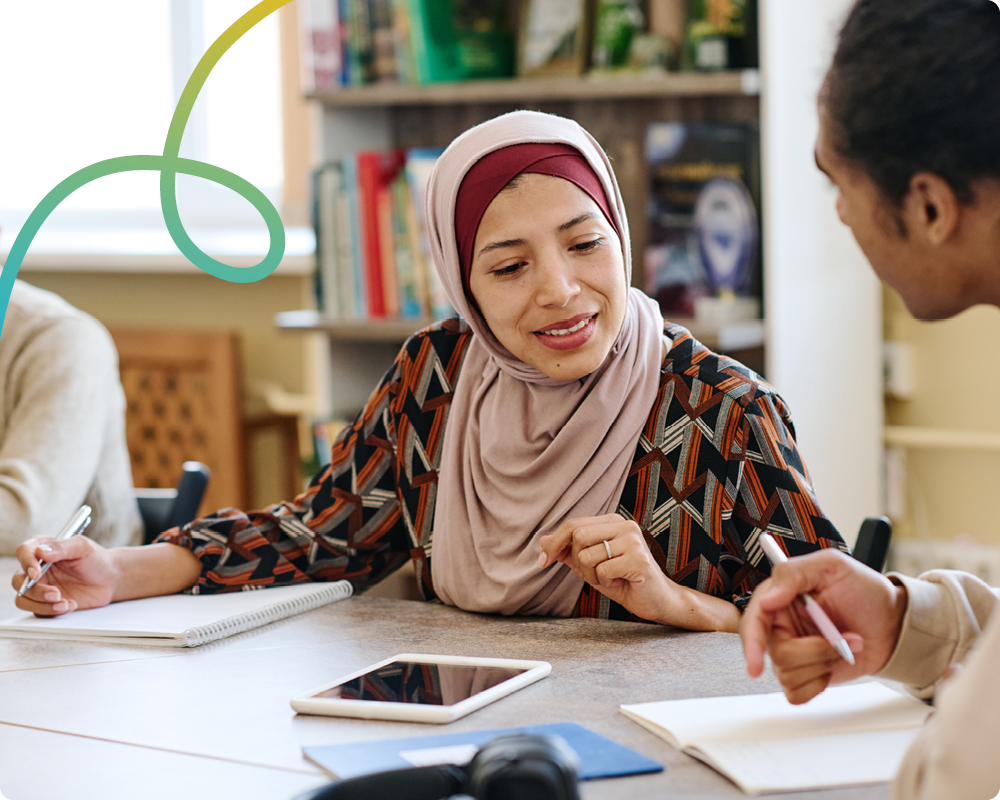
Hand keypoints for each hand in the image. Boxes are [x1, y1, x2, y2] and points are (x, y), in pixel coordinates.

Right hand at [12, 534, 117, 615]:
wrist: (109, 579)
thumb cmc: (96, 559)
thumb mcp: (82, 548)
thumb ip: (62, 547)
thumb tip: (41, 552)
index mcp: (43, 549)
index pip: (24, 552)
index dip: (27, 563)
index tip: (37, 573)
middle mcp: (37, 568)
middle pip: (19, 581)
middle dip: (35, 591)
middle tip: (56, 594)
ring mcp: (40, 586)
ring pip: (23, 600)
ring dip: (42, 605)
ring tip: (65, 603)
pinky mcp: (45, 602)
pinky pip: (38, 611)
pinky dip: (52, 611)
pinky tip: (71, 605)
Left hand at [538, 515, 685, 625]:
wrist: (657, 601)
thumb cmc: (623, 581)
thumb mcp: (590, 566)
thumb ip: (569, 552)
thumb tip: (542, 541)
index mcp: (612, 522)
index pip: (574, 524)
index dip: (555, 543)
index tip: (542, 561)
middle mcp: (624, 525)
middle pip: (578, 535)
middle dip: (577, 561)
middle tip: (592, 574)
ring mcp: (633, 540)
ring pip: (587, 555)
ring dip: (591, 575)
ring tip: (610, 578)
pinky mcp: (638, 559)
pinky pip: (602, 570)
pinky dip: (605, 582)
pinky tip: (621, 582)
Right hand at [739, 548, 907, 703]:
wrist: (893, 621)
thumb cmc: (864, 591)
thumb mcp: (832, 566)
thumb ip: (793, 573)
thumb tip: (768, 598)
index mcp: (780, 599)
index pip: (753, 620)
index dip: (751, 643)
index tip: (756, 664)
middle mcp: (781, 626)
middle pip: (775, 653)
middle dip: (814, 651)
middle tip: (842, 639)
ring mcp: (793, 652)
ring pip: (788, 674)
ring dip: (825, 662)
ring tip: (846, 645)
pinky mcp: (806, 674)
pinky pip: (797, 693)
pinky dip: (819, 683)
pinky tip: (835, 663)